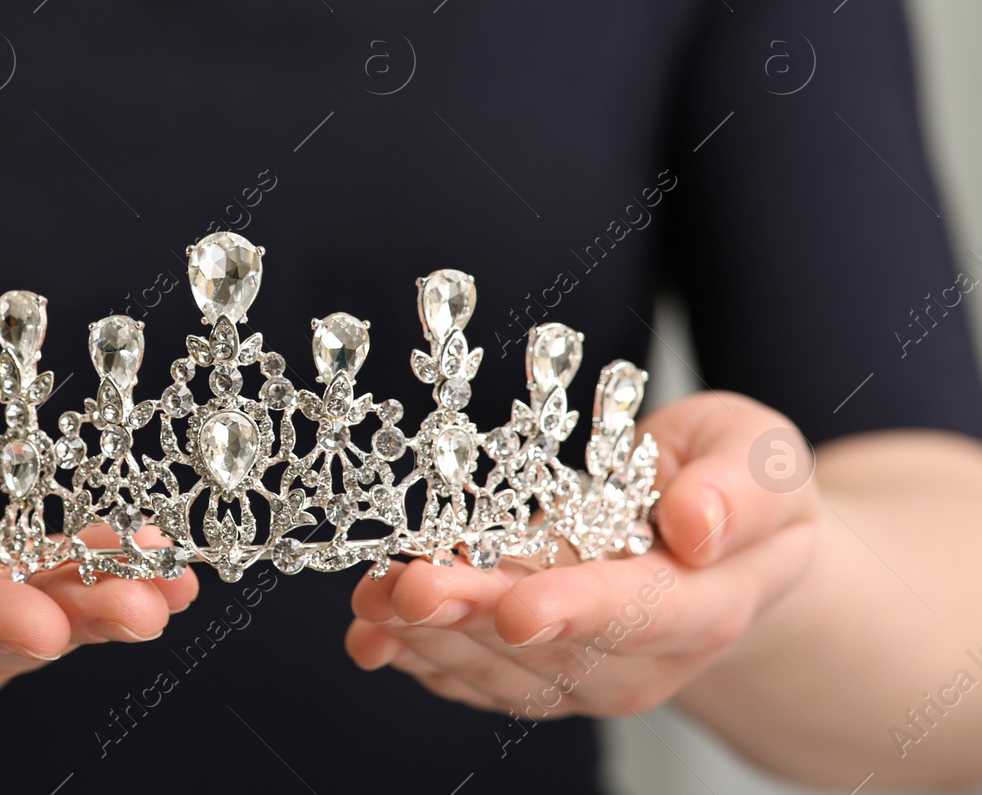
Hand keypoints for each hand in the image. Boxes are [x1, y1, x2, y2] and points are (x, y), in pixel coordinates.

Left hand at [345, 391, 818, 720]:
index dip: (577, 611)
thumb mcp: (761, 457)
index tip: (516, 606)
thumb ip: (739, 487)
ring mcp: (589, 670)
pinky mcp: (540, 667)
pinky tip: (371, 634)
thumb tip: (695, 524)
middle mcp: (645, 654)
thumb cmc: (736, 485)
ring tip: (372, 600)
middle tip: (409, 589)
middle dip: (473, 619)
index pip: (642, 614)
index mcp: (707, 599)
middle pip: (554, 649)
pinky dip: (420, 657)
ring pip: (504, 670)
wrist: (720, 543)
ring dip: (431, 638)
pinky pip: (478, 676)